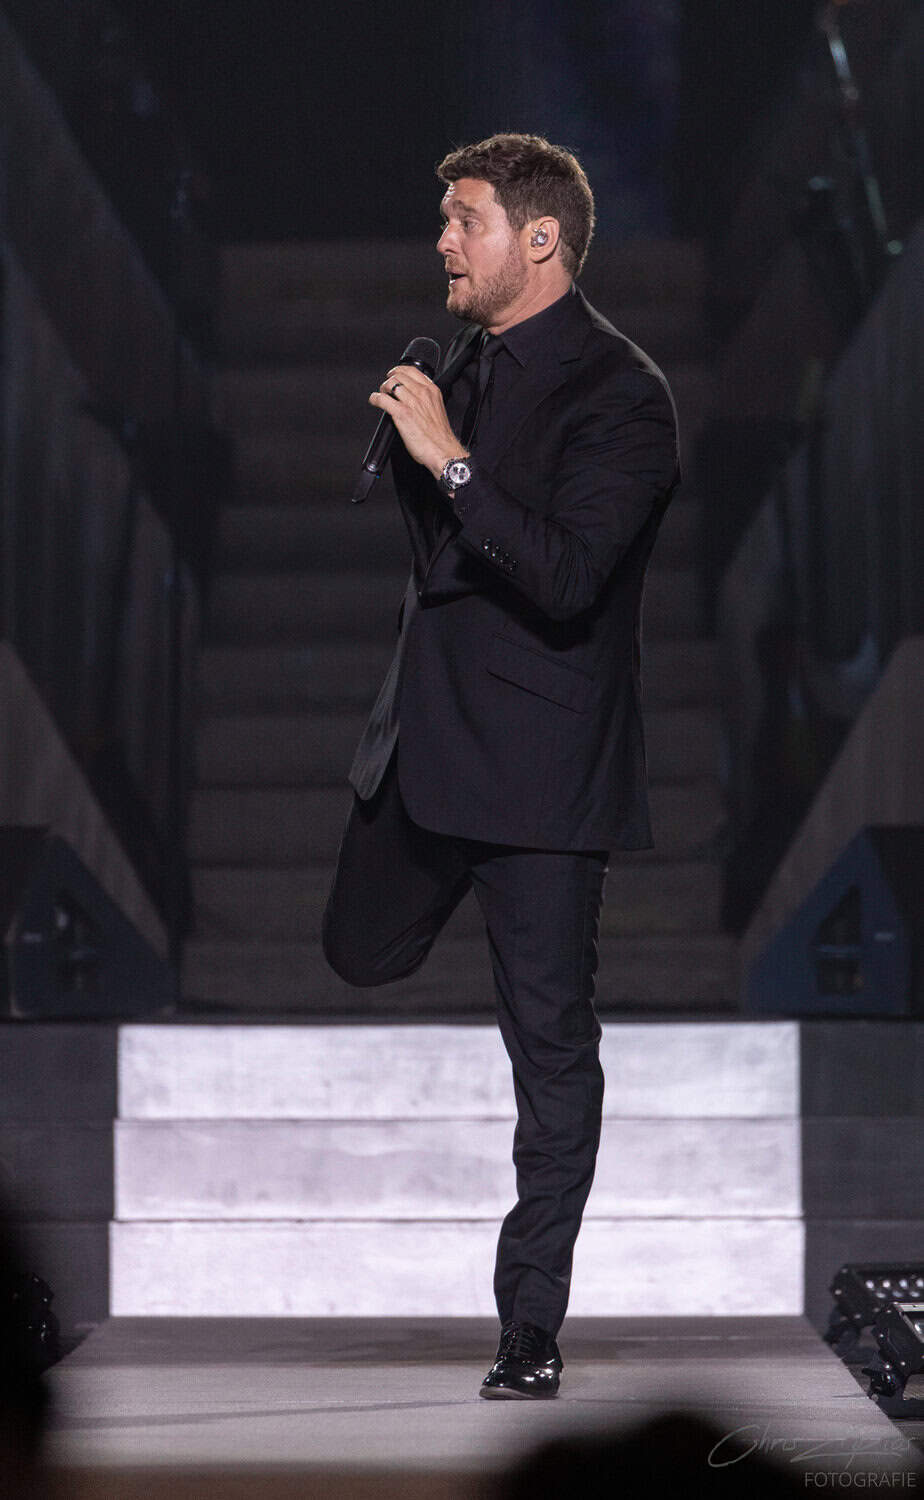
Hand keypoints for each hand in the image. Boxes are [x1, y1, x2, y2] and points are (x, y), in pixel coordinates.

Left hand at [369, 364, 467, 479]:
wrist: (443, 450)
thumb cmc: (440, 437)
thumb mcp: (437, 410)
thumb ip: (427, 401)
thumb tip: (414, 399)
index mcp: (432, 391)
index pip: (412, 371)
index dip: (400, 370)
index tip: (395, 374)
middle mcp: (422, 393)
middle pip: (399, 375)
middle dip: (389, 380)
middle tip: (386, 387)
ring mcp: (411, 402)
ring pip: (390, 384)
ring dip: (382, 388)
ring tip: (381, 394)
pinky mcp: (401, 413)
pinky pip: (383, 399)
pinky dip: (375, 398)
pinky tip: (374, 401)